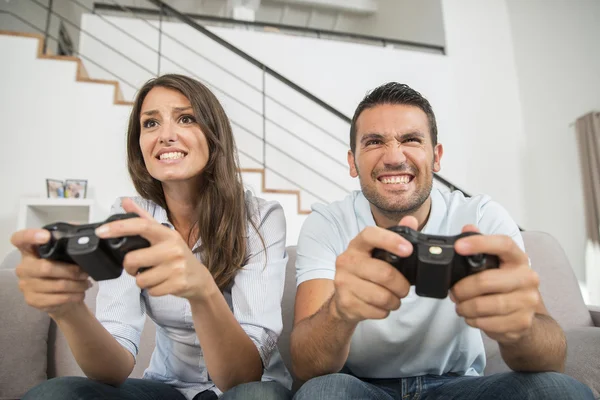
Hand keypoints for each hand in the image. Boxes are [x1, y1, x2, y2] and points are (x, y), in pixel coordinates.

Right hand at [11, 229, 90, 318]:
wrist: (59, 296)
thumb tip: (81, 229)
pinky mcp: (32, 300)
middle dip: (71, 271)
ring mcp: (26, 285)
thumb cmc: (62, 269)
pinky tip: (80, 293)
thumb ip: (69, 238)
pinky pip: (57, 299)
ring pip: (56, 285)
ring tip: (86, 283)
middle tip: (85, 273)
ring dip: (77, 285)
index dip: (30, 236)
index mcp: (29, 250)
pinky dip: (73, 296)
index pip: (20, 239)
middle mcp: (24, 267)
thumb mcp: (65, 252)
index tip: (46, 236)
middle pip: (46, 268)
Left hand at [95, 198, 214, 300]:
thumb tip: (125, 201)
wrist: (199, 278)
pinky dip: (152, 289)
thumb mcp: (164, 235)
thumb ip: (143, 218)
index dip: (119, 227)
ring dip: (142, 280)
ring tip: (153, 275)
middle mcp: (173, 249)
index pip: (141, 226)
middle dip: (129, 266)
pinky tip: (161, 283)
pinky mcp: (177, 284)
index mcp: (167, 234)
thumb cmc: (178, 255)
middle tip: (137, 266)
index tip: (101, 231)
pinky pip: (151, 290)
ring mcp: (176, 267)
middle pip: (133, 259)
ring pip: (140, 279)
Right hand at [331, 216, 415, 323]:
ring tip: (393, 298)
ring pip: (382, 296)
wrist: (342, 299)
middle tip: (404, 288)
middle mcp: (346, 261)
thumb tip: (411, 220)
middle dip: (402, 285)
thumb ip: (395, 236)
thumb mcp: (378, 253)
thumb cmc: (365, 272)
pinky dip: (385, 311)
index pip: (370, 235)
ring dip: (395, 301)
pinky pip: (376, 311)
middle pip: (384, 273)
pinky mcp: (346, 302)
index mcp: (357, 245)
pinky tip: (381, 306)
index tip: (408, 250)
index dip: (390, 240)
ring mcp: (343, 282)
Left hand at [450, 225, 540, 343]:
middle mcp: (528, 278)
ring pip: (485, 305)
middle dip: (462, 288)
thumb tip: (468, 228)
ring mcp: (528, 301)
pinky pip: (489, 323)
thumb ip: (481, 247)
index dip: (480, 243)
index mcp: (519, 259)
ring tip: (460, 306)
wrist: (525, 317)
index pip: (503, 244)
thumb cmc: (504, 286)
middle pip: (486, 281)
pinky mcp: (522, 322)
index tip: (458, 246)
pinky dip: (474, 321)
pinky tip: (471, 317)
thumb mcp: (494, 265)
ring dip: (465, 307)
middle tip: (454, 293)